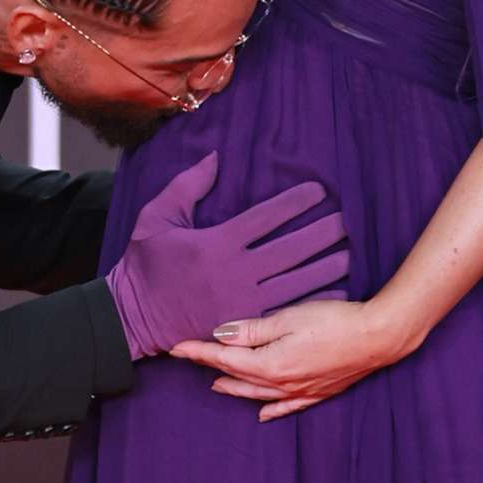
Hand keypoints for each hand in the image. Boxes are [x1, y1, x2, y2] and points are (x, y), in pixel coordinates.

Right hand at [104, 153, 347, 360]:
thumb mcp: (157, 216)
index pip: (266, 218)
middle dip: (320, 234)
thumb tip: (215, 158)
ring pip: (294, 282)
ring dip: (324, 267)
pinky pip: (287, 312)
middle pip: (289, 250)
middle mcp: (235, 272)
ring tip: (349, 252)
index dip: (295, 204)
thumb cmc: (144, 264)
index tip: (318, 191)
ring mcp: (242, 302)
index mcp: (217, 242)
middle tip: (346, 221)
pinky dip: (312, 301)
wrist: (132, 317)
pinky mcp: (244, 324)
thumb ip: (188, 186)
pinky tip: (334, 292)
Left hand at [169, 298, 406, 421]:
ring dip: (234, 388)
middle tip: (189, 359)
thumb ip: (253, 330)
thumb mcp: (288, 318)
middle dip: (211, 367)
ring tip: (215, 384)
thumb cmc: (334, 321)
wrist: (378, 338)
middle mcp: (282, 383)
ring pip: (258, 393)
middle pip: (238, 376)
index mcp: (270, 364)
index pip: (225, 358)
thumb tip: (221, 335)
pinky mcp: (319, 392)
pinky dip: (271, 409)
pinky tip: (263, 414)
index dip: (199, 352)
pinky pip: (287, 406)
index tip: (176, 347)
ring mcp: (301, 390)